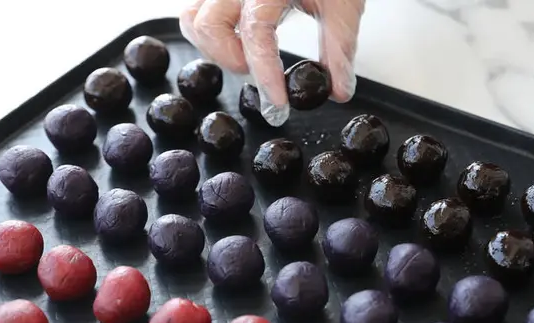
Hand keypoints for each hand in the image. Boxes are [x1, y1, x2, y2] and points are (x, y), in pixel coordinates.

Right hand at [180, 0, 364, 126]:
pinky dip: (210, 33)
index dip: (265, 74)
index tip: (278, 101)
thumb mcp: (341, 3)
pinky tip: (235, 41)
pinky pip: (195, 10)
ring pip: (192, 18)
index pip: (255, 33)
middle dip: (230, 59)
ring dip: (214, 47)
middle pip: (207, 25)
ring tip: (245, 56)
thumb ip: (339, 47)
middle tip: (260, 71)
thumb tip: (338, 89)